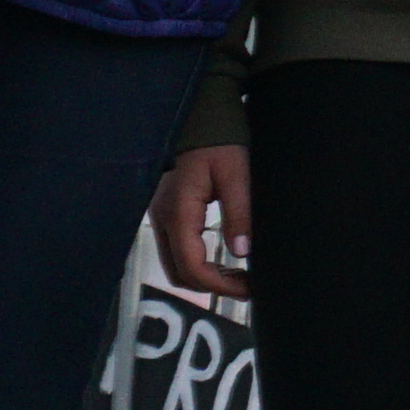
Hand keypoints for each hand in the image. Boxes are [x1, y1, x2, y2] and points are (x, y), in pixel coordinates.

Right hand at [151, 143, 250, 298]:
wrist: (199, 120)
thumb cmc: (217, 142)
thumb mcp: (236, 174)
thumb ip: (239, 213)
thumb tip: (242, 251)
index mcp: (179, 212)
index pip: (192, 265)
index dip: (219, 285)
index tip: (247, 289)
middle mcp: (164, 218)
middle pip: (180, 273)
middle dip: (212, 285)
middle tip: (246, 287)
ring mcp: (162, 217)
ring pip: (176, 265)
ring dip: (205, 277)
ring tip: (238, 278)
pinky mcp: (167, 213)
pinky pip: (177, 250)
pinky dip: (198, 263)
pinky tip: (222, 261)